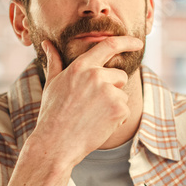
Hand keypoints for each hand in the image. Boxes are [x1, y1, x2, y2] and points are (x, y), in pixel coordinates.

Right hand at [33, 36, 143, 166]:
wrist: (56, 143)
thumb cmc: (52, 113)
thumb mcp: (52, 83)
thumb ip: (54, 60)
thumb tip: (47, 42)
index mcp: (81, 66)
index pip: (109, 46)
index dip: (127, 42)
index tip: (138, 43)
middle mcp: (96, 76)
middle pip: (120, 75)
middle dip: (113, 88)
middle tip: (92, 105)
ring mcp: (109, 92)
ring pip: (122, 95)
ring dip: (113, 105)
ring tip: (92, 116)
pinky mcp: (119, 109)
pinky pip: (125, 110)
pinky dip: (116, 119)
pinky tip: (99, 124)